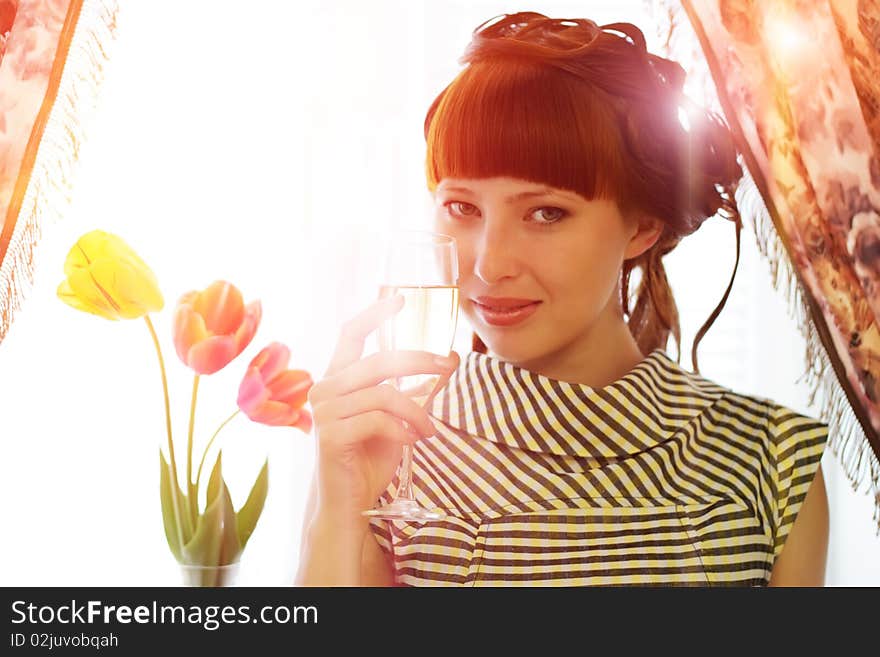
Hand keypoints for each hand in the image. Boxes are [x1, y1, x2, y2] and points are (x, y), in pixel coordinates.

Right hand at [307, 294, 459, 520]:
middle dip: (419, 360)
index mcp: (338, 378)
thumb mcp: (397, 418)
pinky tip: (413, 441)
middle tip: (447, 367)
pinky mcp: (330, 436)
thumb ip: (413, 389)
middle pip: (379, 361)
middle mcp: (325, 389)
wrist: (349, 502)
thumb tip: (449, 359)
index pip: (351, 334)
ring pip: (384, 393)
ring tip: (429, 430)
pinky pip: (377, 420)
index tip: (401, 299)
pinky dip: (404, 429)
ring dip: (417, 411)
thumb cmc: (369, 456)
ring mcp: (324, 412)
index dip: (374, 314)